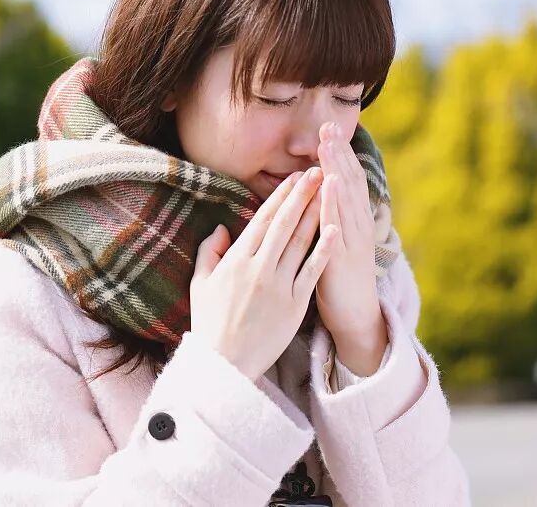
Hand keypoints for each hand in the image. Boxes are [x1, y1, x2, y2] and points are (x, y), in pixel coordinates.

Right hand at [190, 168, 339, 380]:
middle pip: (285, 224)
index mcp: (235, 261)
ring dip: (316, 213)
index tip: (294, 178)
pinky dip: (325, 250)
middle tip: (317, 171)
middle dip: (302, 195)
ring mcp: (278, 287)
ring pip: (301, 243)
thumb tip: (222, 228)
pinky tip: (336, 229)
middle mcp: (258, 269)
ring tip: (329, 191)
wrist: (224, 365)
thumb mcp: (200, 285)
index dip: (280, 197)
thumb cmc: (210, 325)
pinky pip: (312, 273)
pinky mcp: (294, 306)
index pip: (262, 221)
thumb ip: (209, 252)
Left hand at [315, 122, 386, 367]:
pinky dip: (334, 204)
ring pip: (346, 199)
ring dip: (338, 170)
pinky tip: (329, 185)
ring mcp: (352, 240)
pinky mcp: (343, 258)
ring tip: (329, 146)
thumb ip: (329, 215)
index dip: (339, 154)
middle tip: (329, 126)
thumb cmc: (338, 277)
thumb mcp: (335, 240)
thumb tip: (318, 188)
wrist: (355, 316)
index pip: (347, 179)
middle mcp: (356, 225)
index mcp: (352, 219)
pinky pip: (338, 227)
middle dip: (339, 153)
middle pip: (349, 181)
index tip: (329, 128)